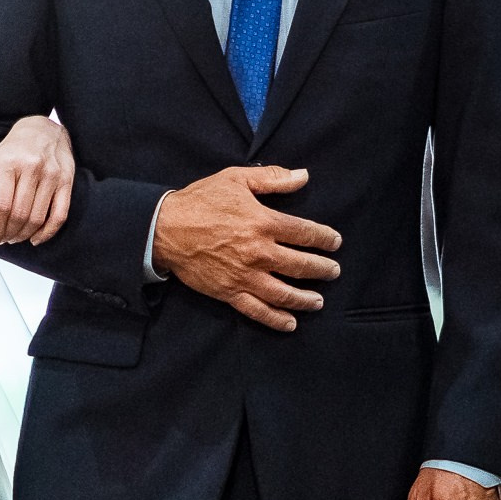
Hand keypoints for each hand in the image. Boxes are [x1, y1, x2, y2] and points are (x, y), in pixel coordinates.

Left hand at [0, 114, 74, 245]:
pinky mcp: (66, 181)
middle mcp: (32, 167)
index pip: (0, 205)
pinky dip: (47, 232)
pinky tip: (36, 238)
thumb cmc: (15, 150)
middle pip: (19, 214)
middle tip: (2, 240)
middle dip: (8, 233)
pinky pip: (59, 215)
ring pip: (37, 217)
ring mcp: (52, 174)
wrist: (43, 130)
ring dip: (24, 235)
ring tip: (15, 238)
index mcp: (9, 163)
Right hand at [151, 166, 339, 332]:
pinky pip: (257, 310)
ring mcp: (244, 276)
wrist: (164, 228)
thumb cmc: (201, 201)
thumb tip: (303, 176)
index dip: (324, 239)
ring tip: (319, 301)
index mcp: (263, 223)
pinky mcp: (229, 292)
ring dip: (306, 299)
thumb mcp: (236, 179)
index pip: (304, 234)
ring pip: (284, 293)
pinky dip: (276, 319)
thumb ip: (272, 178)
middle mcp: (258, 253)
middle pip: (301, 265)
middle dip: (322, 269)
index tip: (335, 242)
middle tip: (333, 271)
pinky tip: (290, 323)